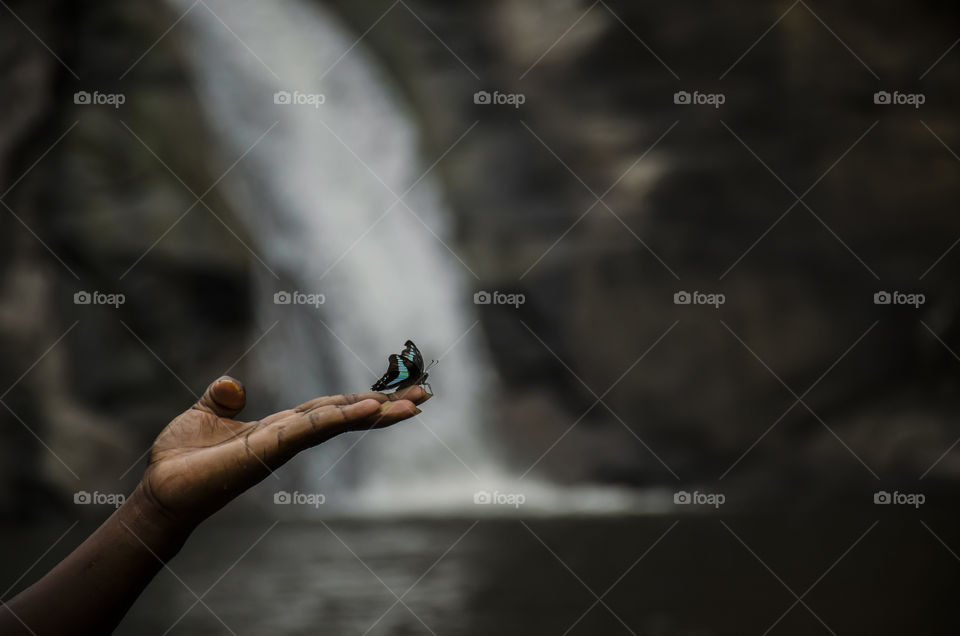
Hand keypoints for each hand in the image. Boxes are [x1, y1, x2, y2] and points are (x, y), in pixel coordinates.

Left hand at [135, 376, 428, 531]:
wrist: (160, 490)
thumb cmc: (179, 459)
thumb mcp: (202, 415)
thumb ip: (222, 398)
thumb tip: (233, 384)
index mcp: (279, 427)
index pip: (330, 409)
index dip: (361, 400)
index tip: (396, 392)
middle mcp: (289, 436)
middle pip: (346, 416)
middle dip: (385, 408)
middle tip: (426, 395)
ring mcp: (284, 444)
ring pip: (339, 422)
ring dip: (377, 413)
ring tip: (415, 403)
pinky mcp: (271, 449)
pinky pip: (313, 428)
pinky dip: (342, 416)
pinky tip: (369, 408)